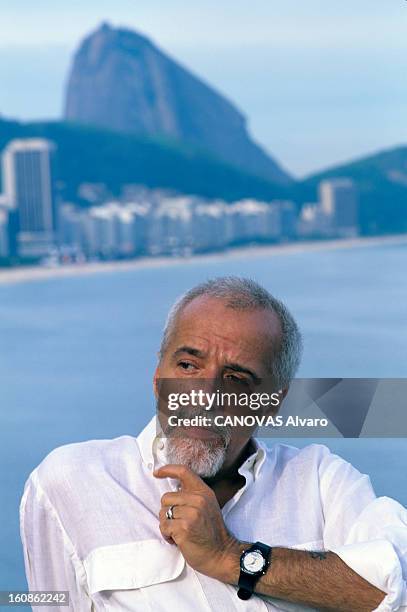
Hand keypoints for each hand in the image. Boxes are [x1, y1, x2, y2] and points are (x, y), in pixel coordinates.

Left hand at [154, 464, 241, 580]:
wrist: (221, 554)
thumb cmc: (211, 532)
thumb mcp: (207, 506)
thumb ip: (193, 496)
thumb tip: (174, 489)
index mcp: (203, 492)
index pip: (183, 471)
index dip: (168, 469)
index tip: (157, 473)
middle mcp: (198, 499)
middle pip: (166, 497)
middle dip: (168, 512)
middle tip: (179, 523)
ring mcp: (191, 514)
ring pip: (163, 512)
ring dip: (167, 525)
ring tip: (180, 532)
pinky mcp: (184, 528)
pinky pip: (164, 526)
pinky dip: (167, 535)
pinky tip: (177, 540)